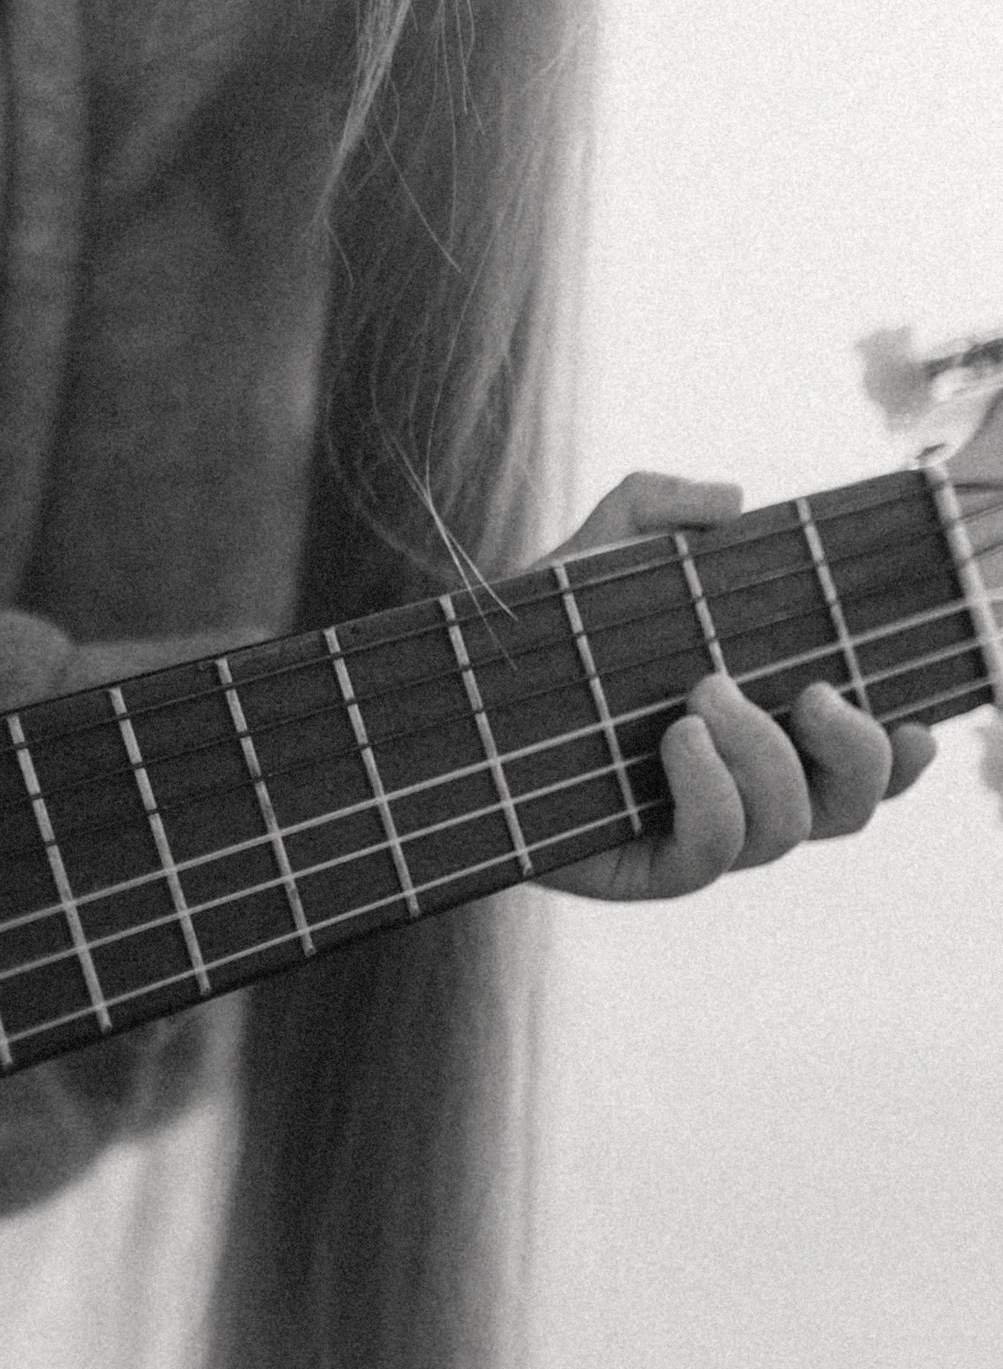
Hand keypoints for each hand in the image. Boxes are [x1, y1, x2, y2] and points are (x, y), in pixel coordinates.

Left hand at [545, 472, 934, 902]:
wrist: (452, 703)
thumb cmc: (536, 638)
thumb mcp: (594, 556)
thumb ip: (656, 506)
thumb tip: (735, 500)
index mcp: (761, 727)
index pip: (864, 761)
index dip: (905, 754)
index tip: (918, 717)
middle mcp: (745, 789)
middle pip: (852, 806)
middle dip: (856, 752)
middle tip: (809, 692)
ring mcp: (701, 832)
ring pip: (790, 829)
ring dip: (767, 758)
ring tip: (703, 695)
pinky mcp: (652, 867)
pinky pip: (716, 853)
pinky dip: (712, 792)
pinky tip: (677, 738)